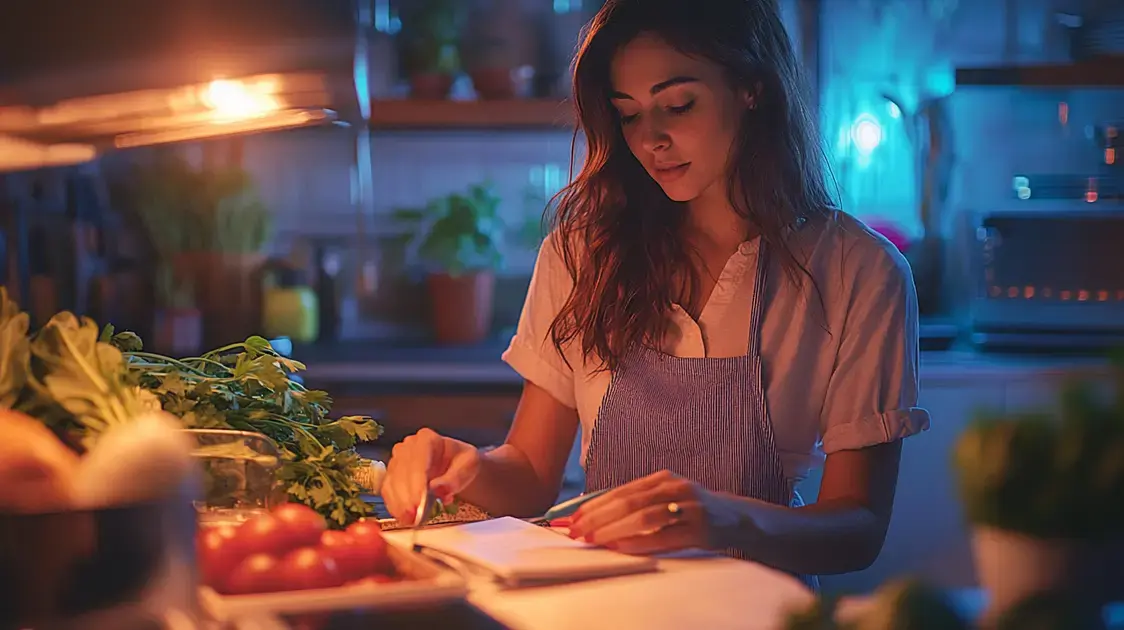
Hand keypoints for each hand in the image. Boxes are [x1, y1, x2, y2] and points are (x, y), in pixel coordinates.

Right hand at [381, 428, 480, 524]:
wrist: (455, 467)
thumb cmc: (461, 463)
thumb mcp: (469, 465)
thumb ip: (455, 477)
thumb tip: (438, 489)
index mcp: (427, 439)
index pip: (418, 460)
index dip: (416, 482)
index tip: (419, 502)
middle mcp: (407, 447)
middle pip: (401, 472)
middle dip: (407, 497)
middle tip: (415, 516)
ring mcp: (397, 460)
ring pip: (392, 483)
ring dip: (399, 504)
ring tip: (411, 520)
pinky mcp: (391, 475)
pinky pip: (387, 491)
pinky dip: (395, 506)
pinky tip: (404, 517)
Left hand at [567, 470, 735, 554]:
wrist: (736, 518)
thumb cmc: (693, 510)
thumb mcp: (667, 497)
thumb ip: (638, 502)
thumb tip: (597, 513)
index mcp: (662, 478)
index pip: (620, 491)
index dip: (594, 504)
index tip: (572, 517)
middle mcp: (674, 488)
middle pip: (628, 502)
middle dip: (597, 517)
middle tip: (576, 529)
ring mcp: (688, 507)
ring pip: (643, 516)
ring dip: (614, 529)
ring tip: (593, 539)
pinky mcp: (699, 529)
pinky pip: (664, 536)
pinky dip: (640, 542)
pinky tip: (622, 547)